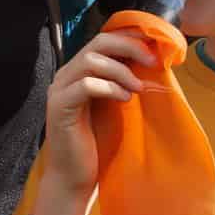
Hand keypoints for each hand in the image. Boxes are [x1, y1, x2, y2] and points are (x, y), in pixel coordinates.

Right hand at [42, 29, 155, 189]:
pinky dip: (109, 88)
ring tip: (138, 88)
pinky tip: (125, 99)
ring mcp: (59, 90)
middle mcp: (66, 75)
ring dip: (120, 71)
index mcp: (78, 71)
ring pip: (90, 61)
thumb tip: (150, 61)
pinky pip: (85, 86)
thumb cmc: (97, 142)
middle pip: (97, 44)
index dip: (129, 37)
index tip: (155, 45)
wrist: (74, 177)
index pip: (103, 40)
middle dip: (129, 48)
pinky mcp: (59, 107)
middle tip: (152, 62)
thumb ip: (123, 81)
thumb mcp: (114, 103)